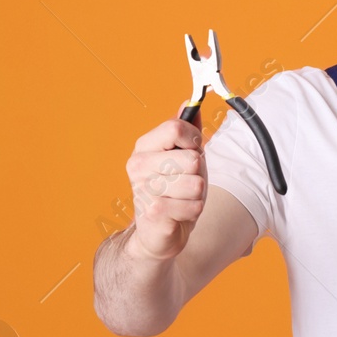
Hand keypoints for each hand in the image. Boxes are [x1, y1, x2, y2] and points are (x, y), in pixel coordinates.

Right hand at [123, 116, 206, 260]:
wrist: (157, 233)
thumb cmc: (172, 192)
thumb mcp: (183, 156)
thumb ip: (186, 131)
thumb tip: (189, 103)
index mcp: (144, 146)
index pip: (177, 128)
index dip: (194, 140)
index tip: (193, 150)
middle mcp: (138, 165)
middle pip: (191, 158)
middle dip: (198, 174)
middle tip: (185, 183)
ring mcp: (143, 188)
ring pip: (195, 184)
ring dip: (196, 195)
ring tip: (182, 199)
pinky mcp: (152, 212)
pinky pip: (193, 205)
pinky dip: (193, 211)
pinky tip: (179, 214)